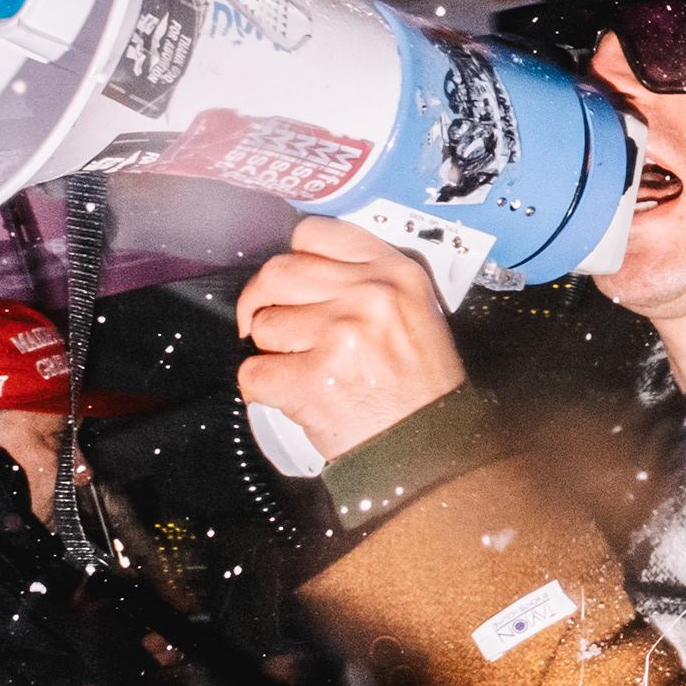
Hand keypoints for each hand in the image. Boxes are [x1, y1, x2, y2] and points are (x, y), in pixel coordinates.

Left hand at [233, 216, 467, 463]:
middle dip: (262, 303)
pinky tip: (289, 397)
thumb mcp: (417, 315)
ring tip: (300, 369)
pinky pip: (254, 373)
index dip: (293, 259)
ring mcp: (340, 335)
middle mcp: (369, 296)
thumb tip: (306, 270)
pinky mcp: (313, 379)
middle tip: (269, 326)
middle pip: (277, 273)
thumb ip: (369, 283)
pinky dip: (261, 391)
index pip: (315, 234)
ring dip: (271, 352)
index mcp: (396, 274)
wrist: (431, 451)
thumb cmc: (423, 392)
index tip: (290, 282)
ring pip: (264, 325)